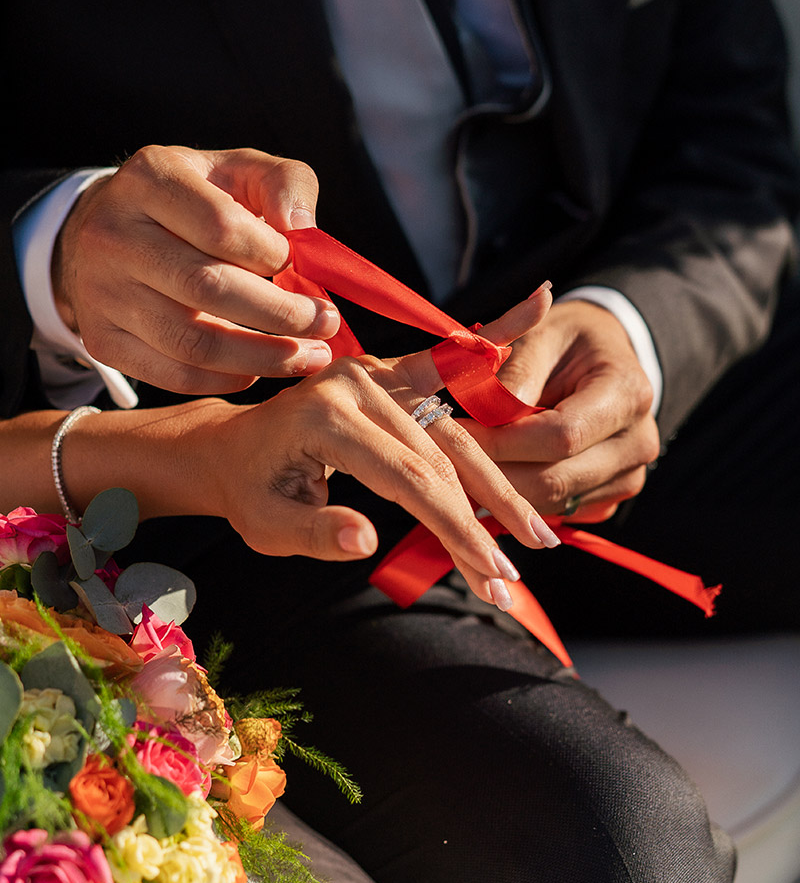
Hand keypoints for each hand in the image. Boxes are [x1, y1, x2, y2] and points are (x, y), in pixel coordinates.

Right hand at [52, 145, 340, 392]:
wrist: (111, 229)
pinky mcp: (101, 340)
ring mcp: (100, 291)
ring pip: (193, 342)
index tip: (304, 268)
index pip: (221, 226)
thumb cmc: (195, 199)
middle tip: (326, 324)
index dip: (273, 254)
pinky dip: (228, 379)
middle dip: (282, 314)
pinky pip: (174, 375)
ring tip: (309, 356)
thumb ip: (283, 184)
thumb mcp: (238, 170)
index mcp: (149, 178)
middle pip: (207, 287)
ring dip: (265, 357)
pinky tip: (259, 369)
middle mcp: (113, 234)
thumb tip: (302, 229)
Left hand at [186, 287, 558, 610]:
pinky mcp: (389, 371)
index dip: (454, 528)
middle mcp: (354, 383)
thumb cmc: (249, 491)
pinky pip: (449, 368)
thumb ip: (317, 532)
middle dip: (482, 522)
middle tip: (514, 574)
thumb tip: (367, 540)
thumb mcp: (267, 525)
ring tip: (534, 535)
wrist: (232, 448)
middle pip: (441, 459)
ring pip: (455, 434)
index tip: (490, 572)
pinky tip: (539, 308)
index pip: (407, 478)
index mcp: (324, 417)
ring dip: (496, 488)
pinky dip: (495, 354)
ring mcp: (375, 372)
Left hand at [464, 301, 660, 522]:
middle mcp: (639, 442)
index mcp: (627, 393)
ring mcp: (628, 476)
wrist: (602, 357)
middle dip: (493, 475)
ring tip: (457, 474)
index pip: (561, 435)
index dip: (503, 441)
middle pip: (556, 479)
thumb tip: (480, 422)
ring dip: (500, 493)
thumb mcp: (539, 337)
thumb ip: (513, 376)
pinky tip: (487, 484)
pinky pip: (556, 511)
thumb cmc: (564, 341)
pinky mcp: (610, 499)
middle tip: (444, 464)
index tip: (456, 434)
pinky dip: (519, 501)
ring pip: (552, 503)